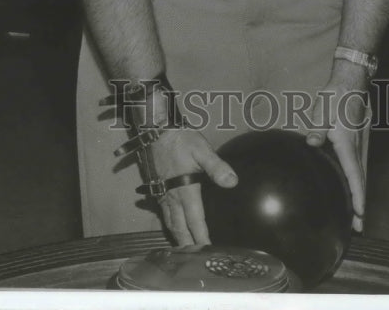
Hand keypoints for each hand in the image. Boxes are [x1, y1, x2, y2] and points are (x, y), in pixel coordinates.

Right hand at [149, 128, 237, 245]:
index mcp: (185, 189)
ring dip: (177, 236)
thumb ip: (217, 167)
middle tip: (195, 258)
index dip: (201, 236)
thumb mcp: (202, 150)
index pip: (194, 220)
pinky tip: (172, 225)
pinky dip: (168, 224)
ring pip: (169, 221)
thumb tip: (232, 182)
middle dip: (187, 244)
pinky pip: (162, 213)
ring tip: (184, 249)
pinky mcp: (156, 188)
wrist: (155, 130)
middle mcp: (172, 196)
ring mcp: (161, 193)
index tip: (208, 250)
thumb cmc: (181, 139)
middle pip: (179, 227)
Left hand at [304, 75, 371, 231]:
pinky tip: (354, 184)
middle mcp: (357, 146)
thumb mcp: (323, 110)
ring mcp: (361, 143)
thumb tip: (311, 143)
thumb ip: (317, 128)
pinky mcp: (359, 139)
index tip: (359, 215)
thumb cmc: (335, 96)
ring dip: (360, 193)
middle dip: (360, 203)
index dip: (357, 196)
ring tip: (358, 212)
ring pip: (362, 173)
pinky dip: (359, 179)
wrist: (351, 81)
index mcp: (347, 142)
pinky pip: (360, 164)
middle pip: (361, 180)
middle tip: (359, 227)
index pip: (354, 175)